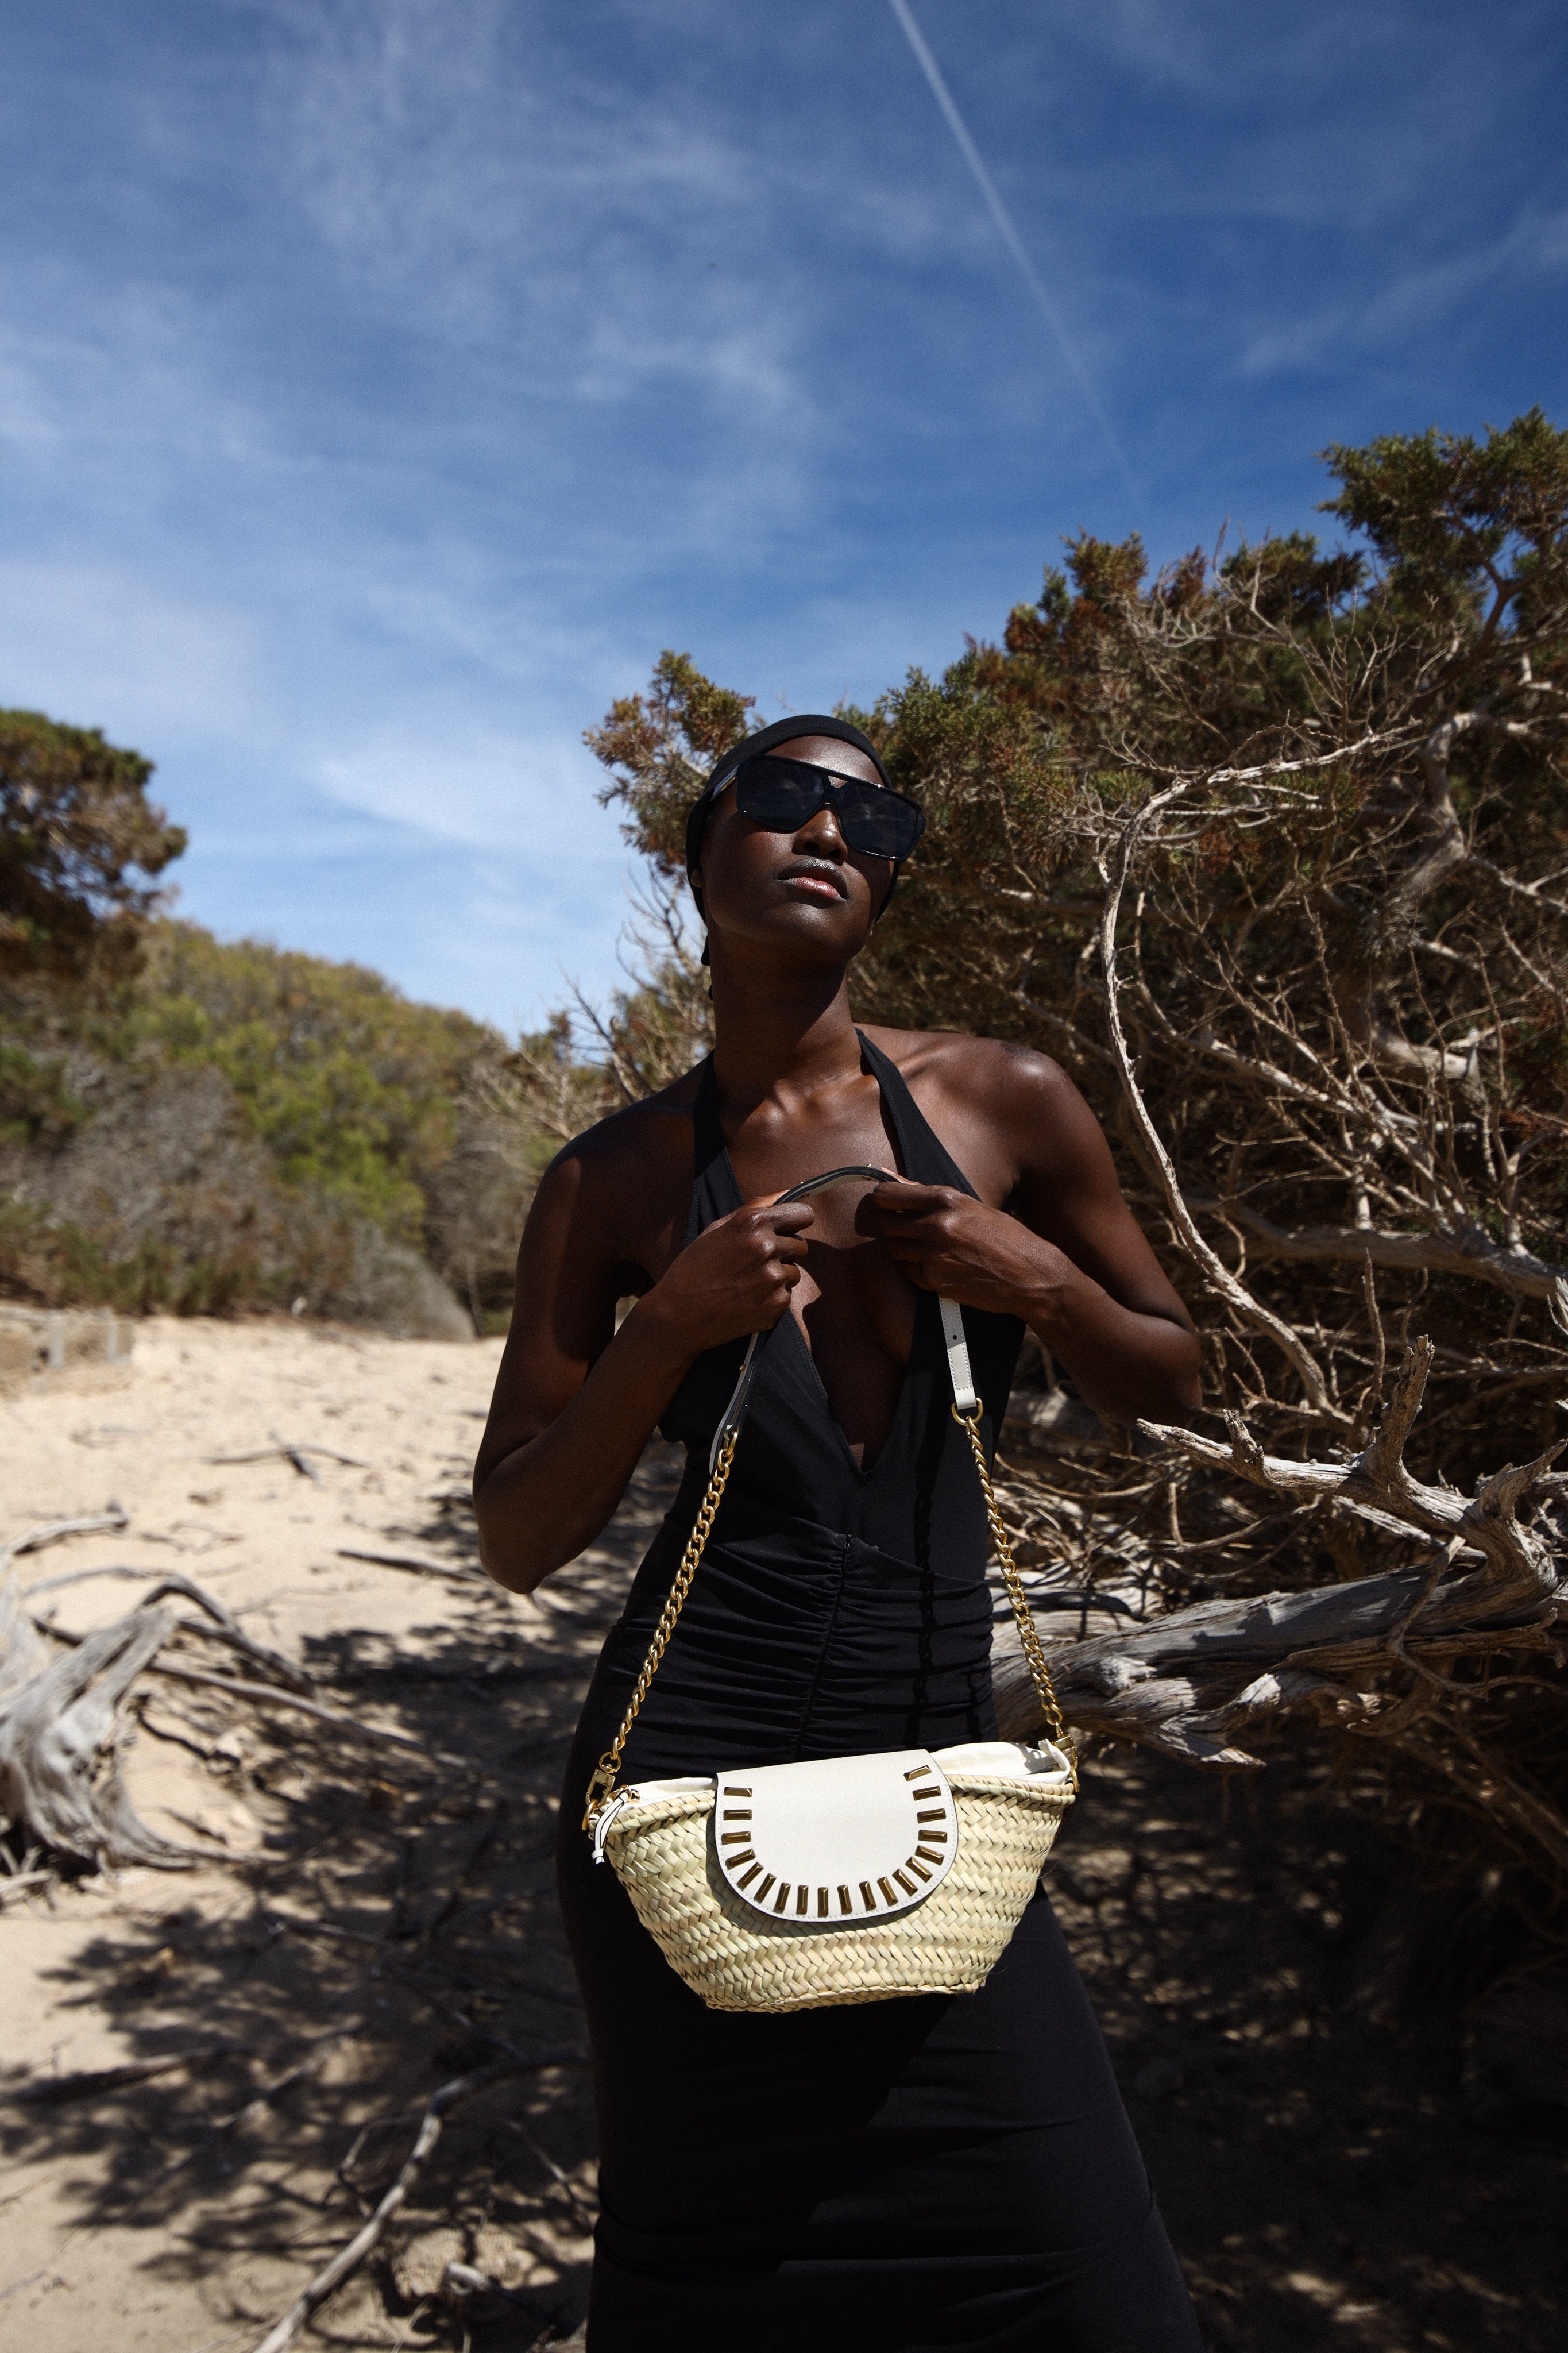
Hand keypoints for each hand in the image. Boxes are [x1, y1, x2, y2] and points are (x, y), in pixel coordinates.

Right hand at [642, 1197, 814, 1356]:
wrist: (678, 1314)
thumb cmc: (694, 1267)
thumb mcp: (717, 1229)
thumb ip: (754, 1208)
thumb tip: (785, 1193)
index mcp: (753, 1223)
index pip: (804, 1215)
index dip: (796, 1222)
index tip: (788, 1229)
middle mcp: (767, 1248)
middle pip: (801, 1246)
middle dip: (785, 1252)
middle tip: (758, 1261)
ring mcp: (773, 1279)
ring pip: (794, 1272)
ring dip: (778, 1276)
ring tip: (748, 1282)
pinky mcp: (776, 1305)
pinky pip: (786, 1296)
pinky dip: (772, 1298)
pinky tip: (747, 1299)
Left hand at [862, 1180, 1076, 1320]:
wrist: (1030, 1275)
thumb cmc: (1005, 1237)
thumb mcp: (972, 1207)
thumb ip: (929, 1195)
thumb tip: (889, 1177)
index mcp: (947, 1200)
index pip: (890, 1195)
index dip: (882, 1199)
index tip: (883, 1202)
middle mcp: (937, 1226)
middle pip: (888, 1224)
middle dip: (893, 1226)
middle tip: (908, 1229)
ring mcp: (935, 1255)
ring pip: (895, 1250)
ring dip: (904, 1249)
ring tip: (927, 1248)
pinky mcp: (935, 1281)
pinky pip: (908, 1272)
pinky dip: (916, 1269)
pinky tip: (937, 1265)